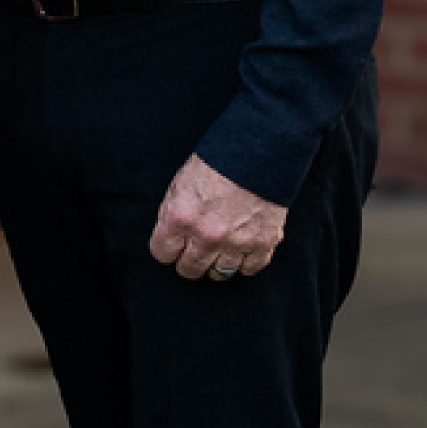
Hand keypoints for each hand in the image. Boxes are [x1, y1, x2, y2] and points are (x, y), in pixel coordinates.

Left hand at [147, 152, 286, 282]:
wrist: (259, 153)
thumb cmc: (216, 165)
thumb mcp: (179, 186)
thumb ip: (171, 216)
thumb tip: (169, 240)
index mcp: (180, 218)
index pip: (162, 254)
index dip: (167, 250)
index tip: (174, 246)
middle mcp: (207, 235)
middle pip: (190, 270)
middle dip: (189, 262)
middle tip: (195, 252)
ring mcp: (236, 241)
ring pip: (220, 274)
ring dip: (217, 264)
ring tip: (219, 251)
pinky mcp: (264, 242)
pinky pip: (250, 269)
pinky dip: (245, 263)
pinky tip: (241, 251)